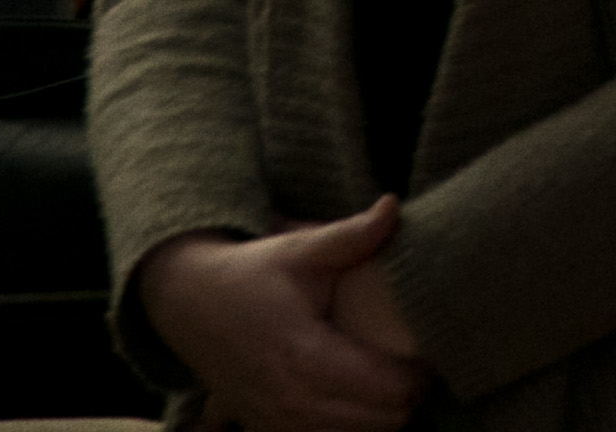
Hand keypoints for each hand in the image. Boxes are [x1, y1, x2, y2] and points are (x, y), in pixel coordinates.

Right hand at [134, 197, 428, 431]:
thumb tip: (393, 206)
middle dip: (407, 392)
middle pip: (383, 421)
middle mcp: (290, 400)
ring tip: (388, 373)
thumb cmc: (251, 273)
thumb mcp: (299, 249)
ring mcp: (276, 422)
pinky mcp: (267, 431)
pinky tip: (355, 394)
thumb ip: (351, 235)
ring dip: (380, 412)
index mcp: (304, 355)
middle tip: (414, 358)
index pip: (388, 390)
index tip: (427, 345)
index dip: (419, 372)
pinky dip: (349, 425)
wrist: (188, 304)